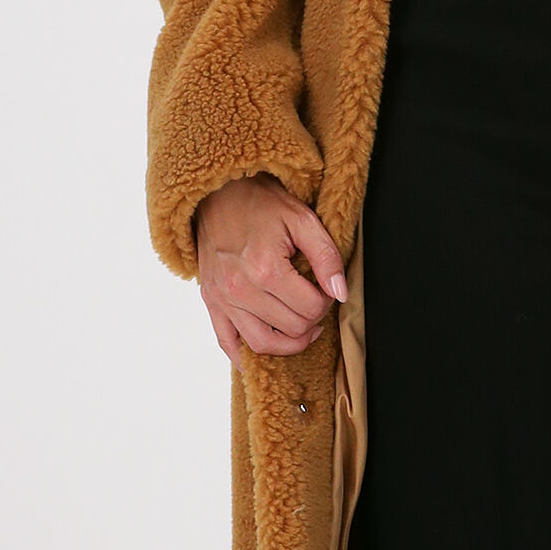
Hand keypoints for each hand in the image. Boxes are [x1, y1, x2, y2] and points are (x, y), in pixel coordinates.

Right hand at [193, 175, 345, 363]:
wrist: (216, 193)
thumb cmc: (260, 202)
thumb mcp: (302, 219)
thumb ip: (326, 257)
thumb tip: (340, 293)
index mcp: (265, 268)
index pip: (311, 308)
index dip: (327, 301)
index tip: (324, 287)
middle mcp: (240, 289)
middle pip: (292, 328)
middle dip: (312, 318)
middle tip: (313, 299)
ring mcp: (222, 299)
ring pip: (263, 345)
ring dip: (289, 342)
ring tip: (301, 328)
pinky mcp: (210, 302)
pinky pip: (228, 344)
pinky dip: (246, 356)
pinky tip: (263, 356)